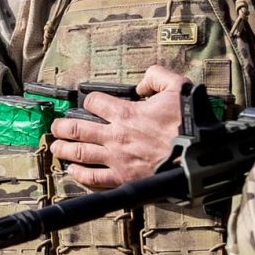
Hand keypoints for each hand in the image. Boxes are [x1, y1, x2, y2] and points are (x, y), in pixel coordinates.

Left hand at [47, 65, 185, 190]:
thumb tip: (142, 83)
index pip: (94, 102)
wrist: (198, 157)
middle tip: (56, 126)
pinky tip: (72, 170)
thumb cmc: (188, 126)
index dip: (89, 100)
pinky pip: (93, 178)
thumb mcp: (178, 87)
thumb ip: (157, 76)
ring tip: (55, 146)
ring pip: (80, 153)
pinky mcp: (122, 178)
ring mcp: (116, 159)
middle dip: (63, 126)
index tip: (88, 103)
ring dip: (63, 148)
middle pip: (78, 128)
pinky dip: (79, 174)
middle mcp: (116, 136)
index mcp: (127, 113)